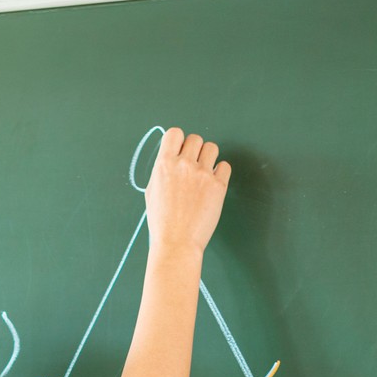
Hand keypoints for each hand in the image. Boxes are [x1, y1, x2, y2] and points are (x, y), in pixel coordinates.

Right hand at [143, 126, 230, 254]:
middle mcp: (184, 165)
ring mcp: (203, 174)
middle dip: (194, 150)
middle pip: (195, 139)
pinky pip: (225, 166)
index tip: (180, 150)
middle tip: (192, 167)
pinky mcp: (219, 186)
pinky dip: (220, 172)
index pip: (175, 133)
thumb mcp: (152, 191)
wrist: (177, 243)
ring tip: (204, 174)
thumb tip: (171, 158)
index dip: (178, 140)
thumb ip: (163, 170)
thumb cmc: (162, 222)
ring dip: (208, 157)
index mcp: (164, 164)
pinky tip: (213, 184)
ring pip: (212, 148)